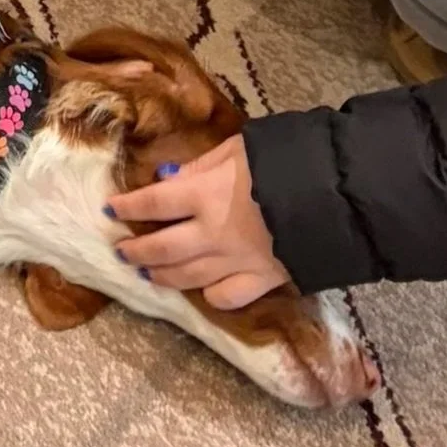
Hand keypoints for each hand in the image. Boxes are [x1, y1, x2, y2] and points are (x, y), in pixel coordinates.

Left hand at [106, 136, 286, 309]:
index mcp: (203, 195)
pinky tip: (204, 291)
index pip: (152, 204)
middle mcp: (211, 234)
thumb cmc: (284, 161)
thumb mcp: (236, 149)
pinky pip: (228, 297)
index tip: (112, 210)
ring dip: (163, 277)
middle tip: (121, 251)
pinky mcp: (262, 281)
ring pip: (188, 278)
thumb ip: (200, 166)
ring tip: (148, 274)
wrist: (334, 196)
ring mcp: (235, 262)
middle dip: (137, 251)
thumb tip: (168, 178)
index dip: (129, 207)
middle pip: (162, 249)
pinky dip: (212, 296)